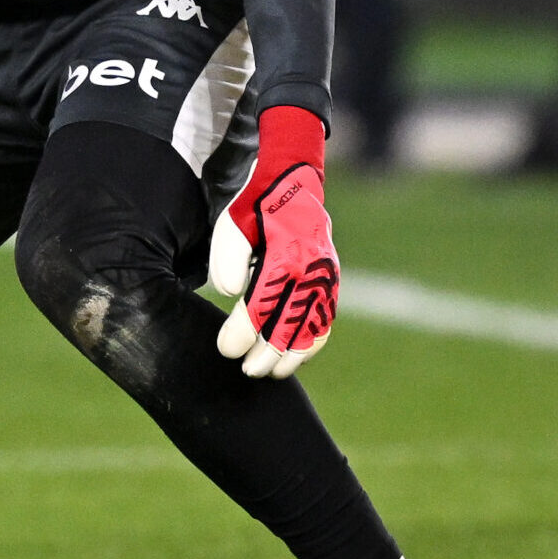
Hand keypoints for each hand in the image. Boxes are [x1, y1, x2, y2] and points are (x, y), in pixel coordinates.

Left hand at [208, 106, 339, 377]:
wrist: (292, 185)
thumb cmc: (255, 209)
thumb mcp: (232, 225)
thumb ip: (229, 258)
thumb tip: (230, 292)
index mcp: (283, 257)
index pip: (261, 307)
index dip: (242, 334)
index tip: (226, 350)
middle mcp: (309, 270)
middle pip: (289, 326)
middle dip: (266, 354)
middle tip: (247, 371)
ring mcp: (325, 278)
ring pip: (312, 329)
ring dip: (292, 356)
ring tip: (271, 372)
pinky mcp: (331, 282)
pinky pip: (326, 320)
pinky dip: (312, 343)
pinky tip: (296, 357)